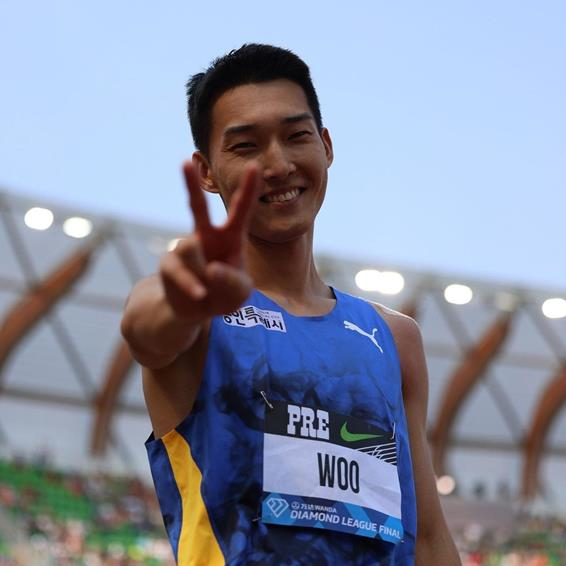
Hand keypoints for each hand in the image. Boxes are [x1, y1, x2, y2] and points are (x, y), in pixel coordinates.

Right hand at [159, 160, 259, 320]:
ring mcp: (184, 249)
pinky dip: (192, 286)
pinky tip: (200, 294)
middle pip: (197, 207)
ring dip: (202, 272)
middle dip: (190, 184)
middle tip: (185, 161)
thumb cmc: (224, 294)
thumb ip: (233, 282)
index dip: (248, 189)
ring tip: (209, 289)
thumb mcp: (240, 292)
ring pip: (190, 249)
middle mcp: (206, 237)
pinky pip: (180, 272)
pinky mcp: (169, 265)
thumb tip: (211, 269)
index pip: (240, 210)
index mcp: (230, 237)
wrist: (196, 310)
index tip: (255, 166)